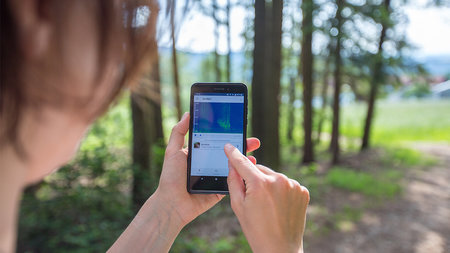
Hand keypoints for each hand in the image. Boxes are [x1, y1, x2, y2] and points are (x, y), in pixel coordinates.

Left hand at [154, 112, 260, 226]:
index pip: (218, 140)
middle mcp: (210, 163)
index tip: (240, 127)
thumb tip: (188, 113)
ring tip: (253, 154)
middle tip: (254, 141)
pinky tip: (250, 169)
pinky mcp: (220, 190)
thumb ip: (179, 132)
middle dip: (243, 145)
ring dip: (246, 160)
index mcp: (201, 153)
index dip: (229, 134)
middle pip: (230, 152)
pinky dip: (243, 176)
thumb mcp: (172, 151)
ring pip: (234, 166)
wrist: (172, 203)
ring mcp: (217, 176)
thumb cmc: (170, 177)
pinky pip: (234, 182)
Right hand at [224, 144, 309, 252]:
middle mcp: (278, 180)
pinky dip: (281, 191)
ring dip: (268, 185)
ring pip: (273, 177)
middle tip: (253, 199)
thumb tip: (233, 164)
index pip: (243, 163)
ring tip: (268, 206)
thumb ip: (234, 181)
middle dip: (254, 179)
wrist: (280, 248)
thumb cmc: (256, 230)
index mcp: (260, 184)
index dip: (234, 154)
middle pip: (259, 170)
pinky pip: (286, 184)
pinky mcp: (303, 191)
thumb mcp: (238, 206)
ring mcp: (293, 185)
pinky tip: (279, 206)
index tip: (229, 146)